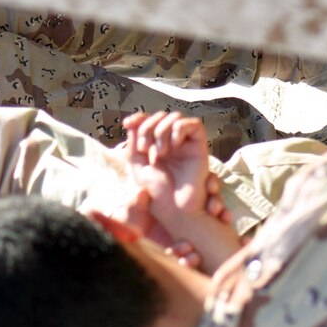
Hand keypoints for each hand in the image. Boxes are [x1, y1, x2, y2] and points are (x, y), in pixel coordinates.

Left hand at [123, 111, 210, 229]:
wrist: (175, 210)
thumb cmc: (157, 194)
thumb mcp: (138, 167)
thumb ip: (133, 145)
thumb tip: (131, 122)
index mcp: (156, 146)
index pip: (149, 121)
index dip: (138, 118)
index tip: (127, 124)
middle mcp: (171, 143)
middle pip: (160, 116)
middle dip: (147, 128)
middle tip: (144, 150)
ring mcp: (185, 144)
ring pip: (175, 117)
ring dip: (161, 131)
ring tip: (158, 154)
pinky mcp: (199, 146)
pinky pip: (194, 124)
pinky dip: (179, 129)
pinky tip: (174, 146)